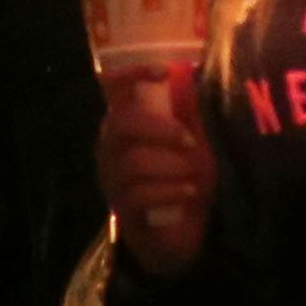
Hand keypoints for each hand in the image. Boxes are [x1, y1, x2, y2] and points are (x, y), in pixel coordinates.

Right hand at [96, 63, 215, 278]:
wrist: (179, 234)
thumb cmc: (182, 178)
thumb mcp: (191, 140)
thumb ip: (187, 110)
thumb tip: (191, 70)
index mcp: (126, 122)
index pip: (113, 89)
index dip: (132, 75)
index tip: (162, 71)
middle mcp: (111, 148)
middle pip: (121, 125)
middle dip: (160, 129)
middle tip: (189, 140)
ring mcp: (112, 179)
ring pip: (133, 162)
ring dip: (172, 166)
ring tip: (193, 174)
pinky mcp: (122, 209)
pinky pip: (139, 195)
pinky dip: (170, 191)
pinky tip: (188, 192)